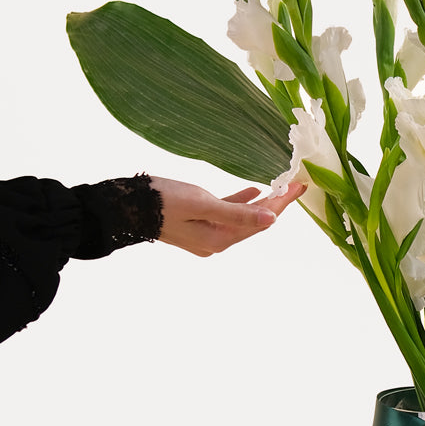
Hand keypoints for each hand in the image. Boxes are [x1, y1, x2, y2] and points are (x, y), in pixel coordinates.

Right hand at [149, 177, 305, 256]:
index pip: (261, 222)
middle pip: (255, 221)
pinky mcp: (197, 222)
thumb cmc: (163, 202)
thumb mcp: (203, 205)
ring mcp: (206, 233)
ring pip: (242, 217)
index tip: (299, 186)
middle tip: (296, 184)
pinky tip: (254, 191)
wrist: (124, 207)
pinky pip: (227, 213)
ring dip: (262, 203)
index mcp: (219, 239)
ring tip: (282, 186)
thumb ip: (237, 214)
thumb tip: (271, 221)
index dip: (281, 204)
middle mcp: (215, 241)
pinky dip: (241, 202)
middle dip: (277, 203)